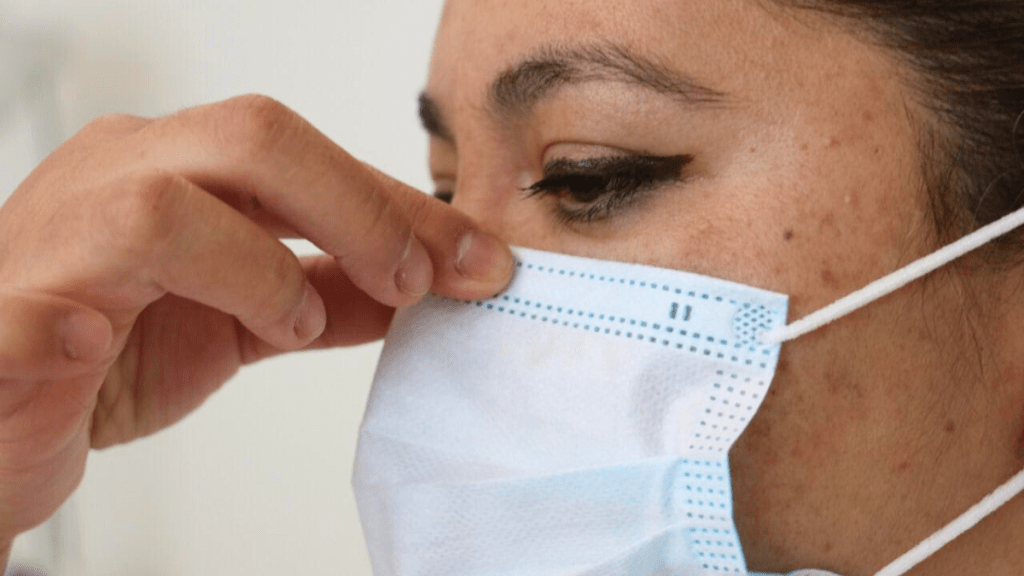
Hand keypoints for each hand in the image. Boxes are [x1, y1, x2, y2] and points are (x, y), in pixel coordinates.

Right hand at [0, 95, 513, 547]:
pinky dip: (63, 319)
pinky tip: (95, 336)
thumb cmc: (110, 352)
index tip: (481, 261)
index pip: (306, 157)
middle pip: (249, 139)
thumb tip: (419, 289)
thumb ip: (319, 297)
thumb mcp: (236, 322)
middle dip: (355, 208)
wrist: (1, 411)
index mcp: (177, 168)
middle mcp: (119, 178)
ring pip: (154, 205)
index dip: (401, 206)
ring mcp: (53, 242)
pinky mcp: (0, 321)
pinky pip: (24, 309)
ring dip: (251, 266)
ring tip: (290, 320)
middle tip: (412, 281)